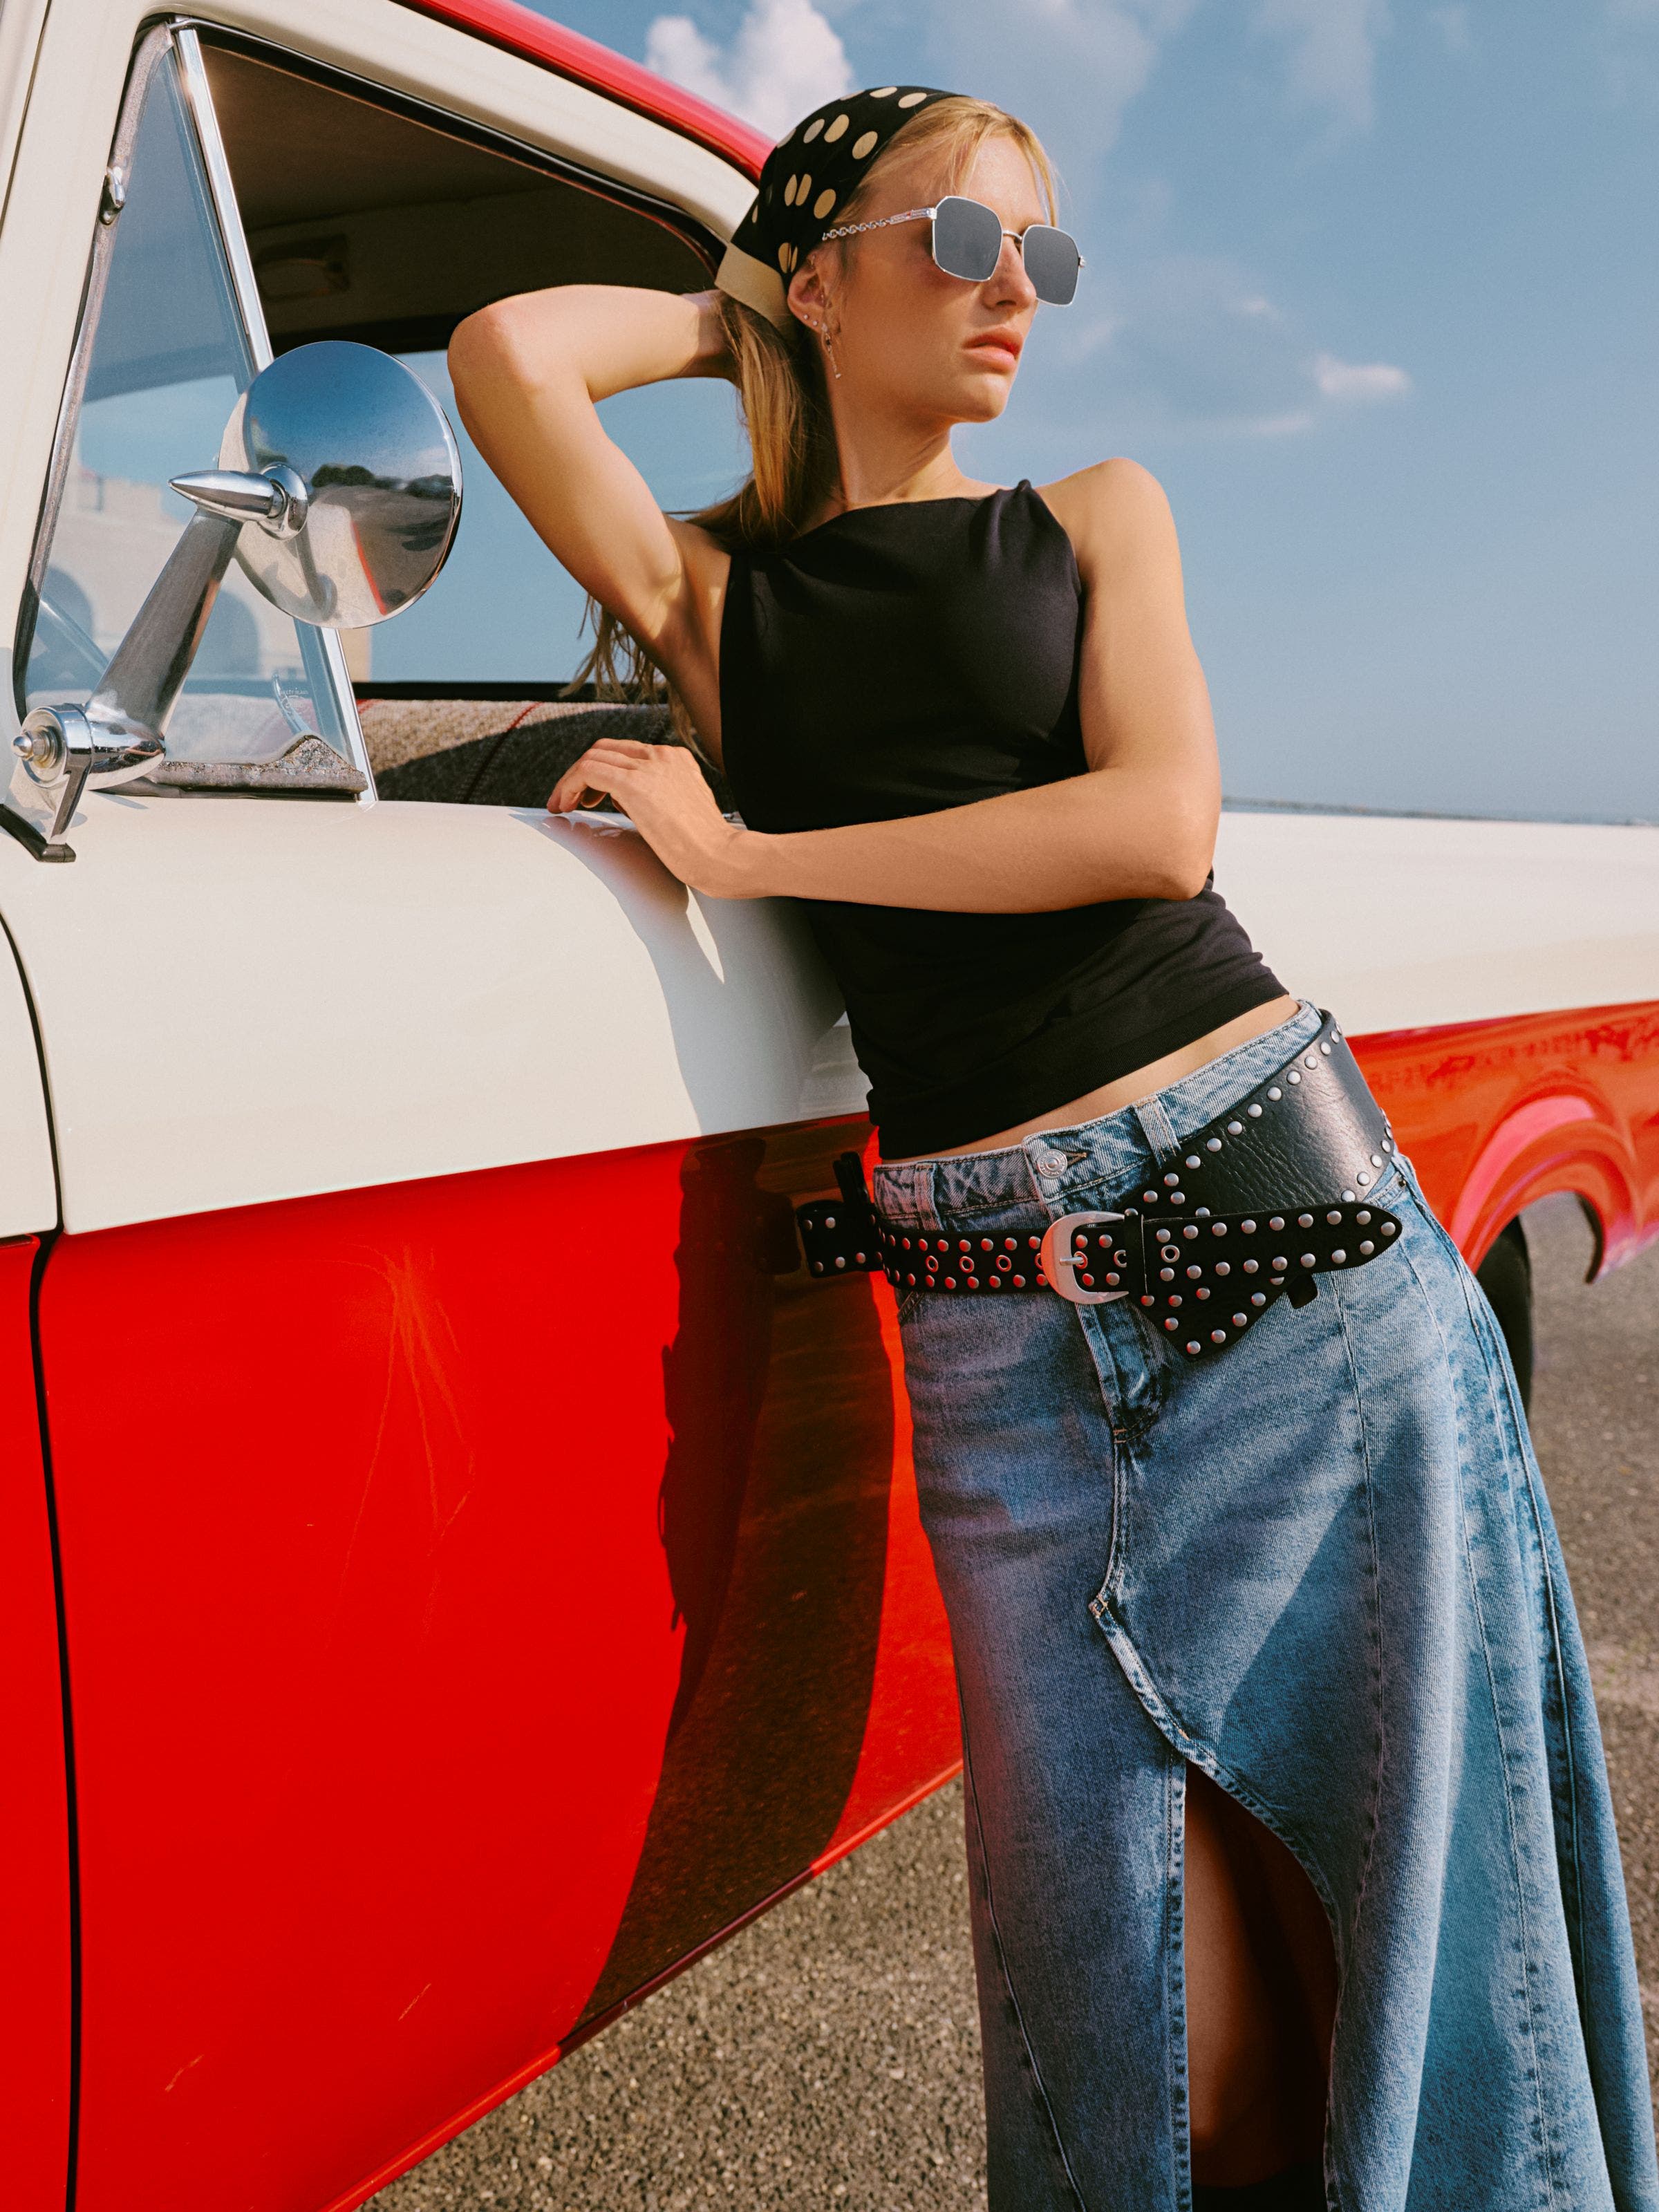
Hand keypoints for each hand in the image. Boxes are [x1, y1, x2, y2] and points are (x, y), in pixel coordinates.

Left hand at [548, 740, 767, 898]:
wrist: (722, 858)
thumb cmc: (705, 848)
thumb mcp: (681, 810)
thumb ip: (656, 797)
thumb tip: (624, 800)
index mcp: (676, 759)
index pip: (627, 752)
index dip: (601, 772)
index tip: (590, 797)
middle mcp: (663, 755)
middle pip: (606, 749)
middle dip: (582, 773)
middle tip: (572, 800)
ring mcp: (650, 766)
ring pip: (593, 756)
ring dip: (571, 781)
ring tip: (565, 805)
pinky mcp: (635, 783)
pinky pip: (588, 771)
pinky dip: (570, 786)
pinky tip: (566, 806)